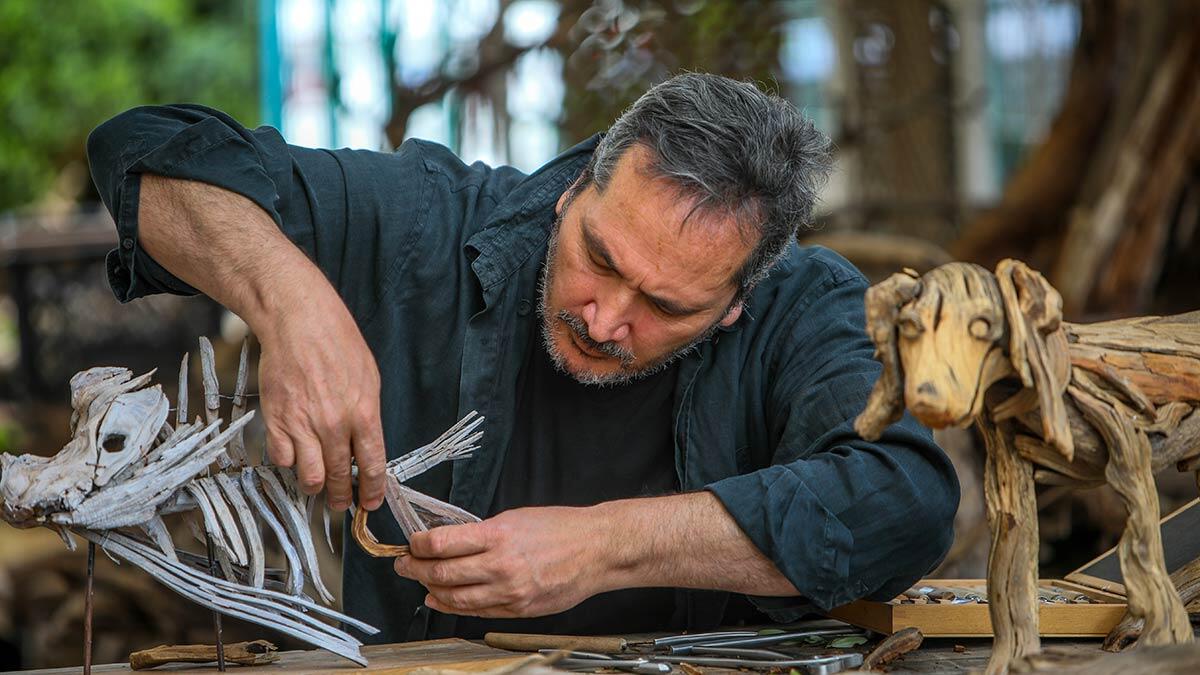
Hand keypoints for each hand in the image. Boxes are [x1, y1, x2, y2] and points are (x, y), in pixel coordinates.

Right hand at [256, 284, 386, 511]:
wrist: (300, 322)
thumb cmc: (338, 344)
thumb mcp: (369, 379)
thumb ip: (368, 416)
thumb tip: (366, 447)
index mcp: (364, 414)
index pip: (372, 466)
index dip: (372, 491)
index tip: (370, 502)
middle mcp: (334, 425)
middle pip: (340, 477)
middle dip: (342, 496)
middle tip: (341, 501)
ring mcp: (303, 425)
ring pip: (310, 477)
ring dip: (315, 487)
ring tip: (318, 485)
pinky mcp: (276, 420)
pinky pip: (282, 459)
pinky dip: (289, 463)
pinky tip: (295, 456)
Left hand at [393, 506, 612, 616]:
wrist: (597, 550)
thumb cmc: (561, 529)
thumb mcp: (517, 518)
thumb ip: (483, 532)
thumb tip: (451, 541)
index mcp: (498, 536)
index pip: (442, 543)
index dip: (418, 545)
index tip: (411, 543)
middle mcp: (501, 566)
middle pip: (441, 574)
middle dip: (414, 569)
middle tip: (404, 563)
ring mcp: (509, 592)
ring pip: (454, 598)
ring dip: (430, 590)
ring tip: (420, 583)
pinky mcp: (518, 610)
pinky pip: (476, 611)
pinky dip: (454, 606)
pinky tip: (443, 600)